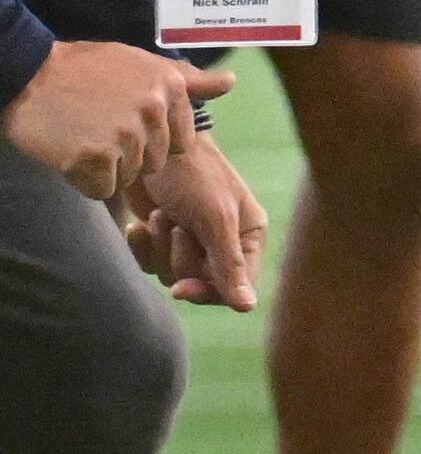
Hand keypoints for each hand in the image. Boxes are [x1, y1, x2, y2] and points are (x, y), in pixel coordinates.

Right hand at [4, 44, 232, 199]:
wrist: (25, 73)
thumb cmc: (84, 69)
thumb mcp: (142, 63)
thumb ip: (188, 80)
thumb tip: (231, 83)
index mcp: (171, 87)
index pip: (181, 144)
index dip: (152, 142)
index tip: (124, 121)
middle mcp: (154, 110)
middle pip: (155, 163)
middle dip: (129, 155)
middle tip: (98, 127)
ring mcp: (125, 135)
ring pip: (130, 177)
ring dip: (106, 167)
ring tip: (84, 135)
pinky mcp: (95, 157)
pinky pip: (103, 190)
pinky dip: (86, 180)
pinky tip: (71, 152)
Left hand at [125, 135, 264, 308]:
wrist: (150, 146)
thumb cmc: (193, 174)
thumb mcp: (216, 218)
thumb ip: (230, 264)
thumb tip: (247, 308)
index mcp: (248, 235)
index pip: (238, 286)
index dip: (209, 291)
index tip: (183, 287)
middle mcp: (223, 242)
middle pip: (202, 283)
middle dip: (181, 258)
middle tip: (178, 228)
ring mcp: (191, 240)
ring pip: (172, 274)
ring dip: (159, 247)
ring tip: (161, 213)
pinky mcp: (160, 238)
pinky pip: (149, 263)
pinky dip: (141, 246)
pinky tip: (139, 224)